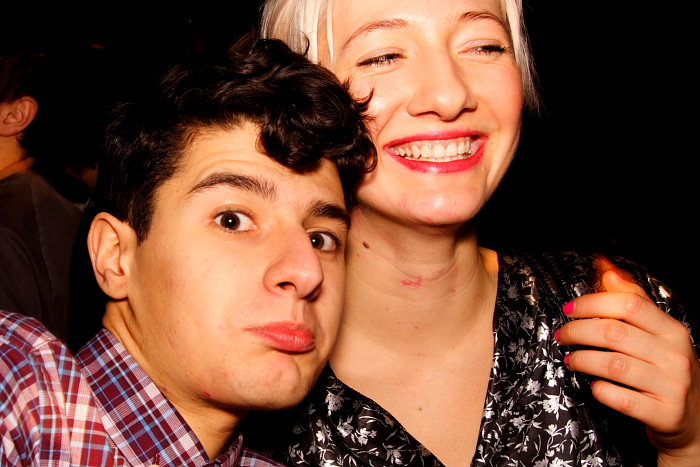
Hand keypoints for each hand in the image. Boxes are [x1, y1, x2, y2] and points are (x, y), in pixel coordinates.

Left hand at [554, 259, 699, 464]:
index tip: (570, 309)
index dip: (593, 303)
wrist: (694, 418)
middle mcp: (675, 355)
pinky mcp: (663, 413)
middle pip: (615, 333)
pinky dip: (601, 390)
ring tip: (571, 359)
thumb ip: (631, 298)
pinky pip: (622, 399)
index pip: (630, 305)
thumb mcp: (657, 332)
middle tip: (564, 335)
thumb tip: (606, 266)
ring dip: (583, 359)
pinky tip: (594, 385)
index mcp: (672, 330)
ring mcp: (671, 385)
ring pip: (614, 365)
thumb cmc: (666, 368)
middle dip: (579, 331)